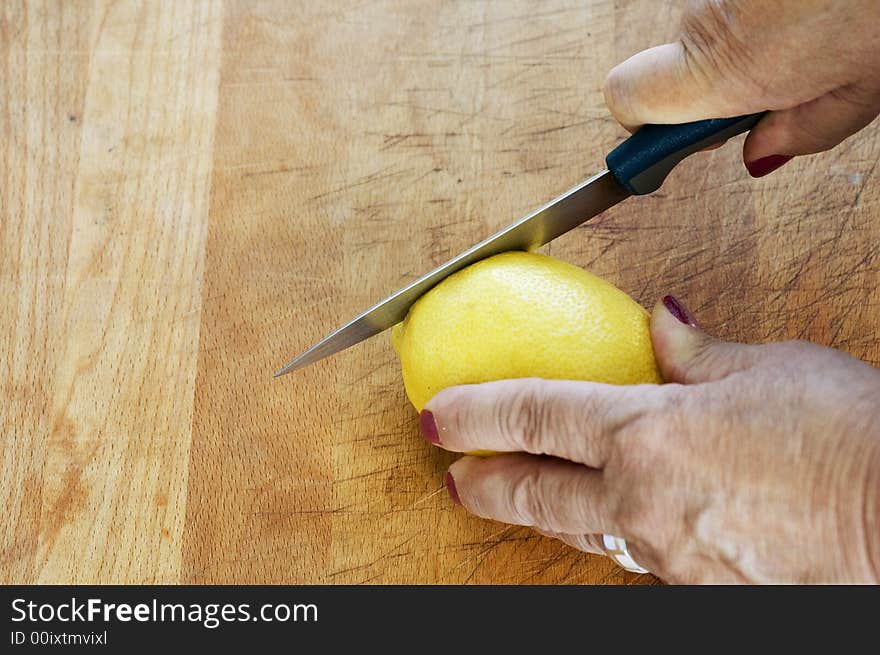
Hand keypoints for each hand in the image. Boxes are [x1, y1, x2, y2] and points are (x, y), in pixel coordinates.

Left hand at [420, 297, 879, 582]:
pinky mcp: (696, 587)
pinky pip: (641, 556)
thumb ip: (695, 353)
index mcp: (647, 432)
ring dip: (547, 513)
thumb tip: (660, 325)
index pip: (530, 415)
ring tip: (530, 495)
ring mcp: (666, 554)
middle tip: (454, 477)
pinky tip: (632, 516)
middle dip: (481, 485)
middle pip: (530, 494)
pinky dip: (623, 533)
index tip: (436, 413)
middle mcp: (641, 498)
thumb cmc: (849, 438)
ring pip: (582, 532)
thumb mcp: (768, 369)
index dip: (472, 411)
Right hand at [603, 0, 879, 176]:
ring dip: (750, 38)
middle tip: (785, 83)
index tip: (676, 139)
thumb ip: (804, 132)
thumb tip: (760, 151)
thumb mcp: (864, 88)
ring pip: (713, 26)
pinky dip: (765, 7)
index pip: (626, 96)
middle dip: (720, 82)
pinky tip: (811, 5)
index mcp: (725, 69)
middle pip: (680, 63)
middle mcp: (704, 19)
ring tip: (817, 31)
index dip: (642, 122)